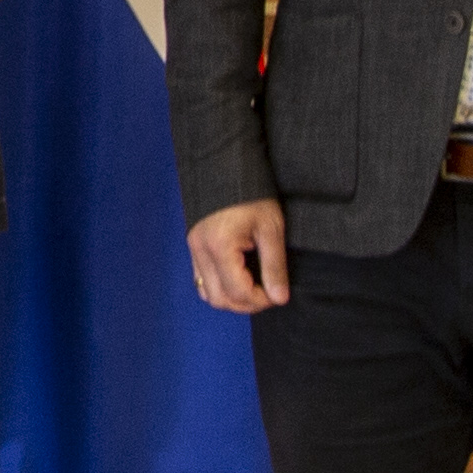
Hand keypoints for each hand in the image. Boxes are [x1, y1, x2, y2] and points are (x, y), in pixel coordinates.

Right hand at [188, 198, 289, 312]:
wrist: (228, 168)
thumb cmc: (252, 194)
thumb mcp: (271, 229)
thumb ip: (274, 266)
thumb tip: (279, 297)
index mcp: (220, 246)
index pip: (239, 293)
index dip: (262, 301)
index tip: (278, 294)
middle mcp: (201, 251)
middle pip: (220, 299)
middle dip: (246, 304)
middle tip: (268, 293)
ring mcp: (194, 249)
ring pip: (208, 294)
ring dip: (232, 299)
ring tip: (254, 287)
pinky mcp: (194, 247)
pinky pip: (202, 281)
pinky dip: (220, 287)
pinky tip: (239, 278)